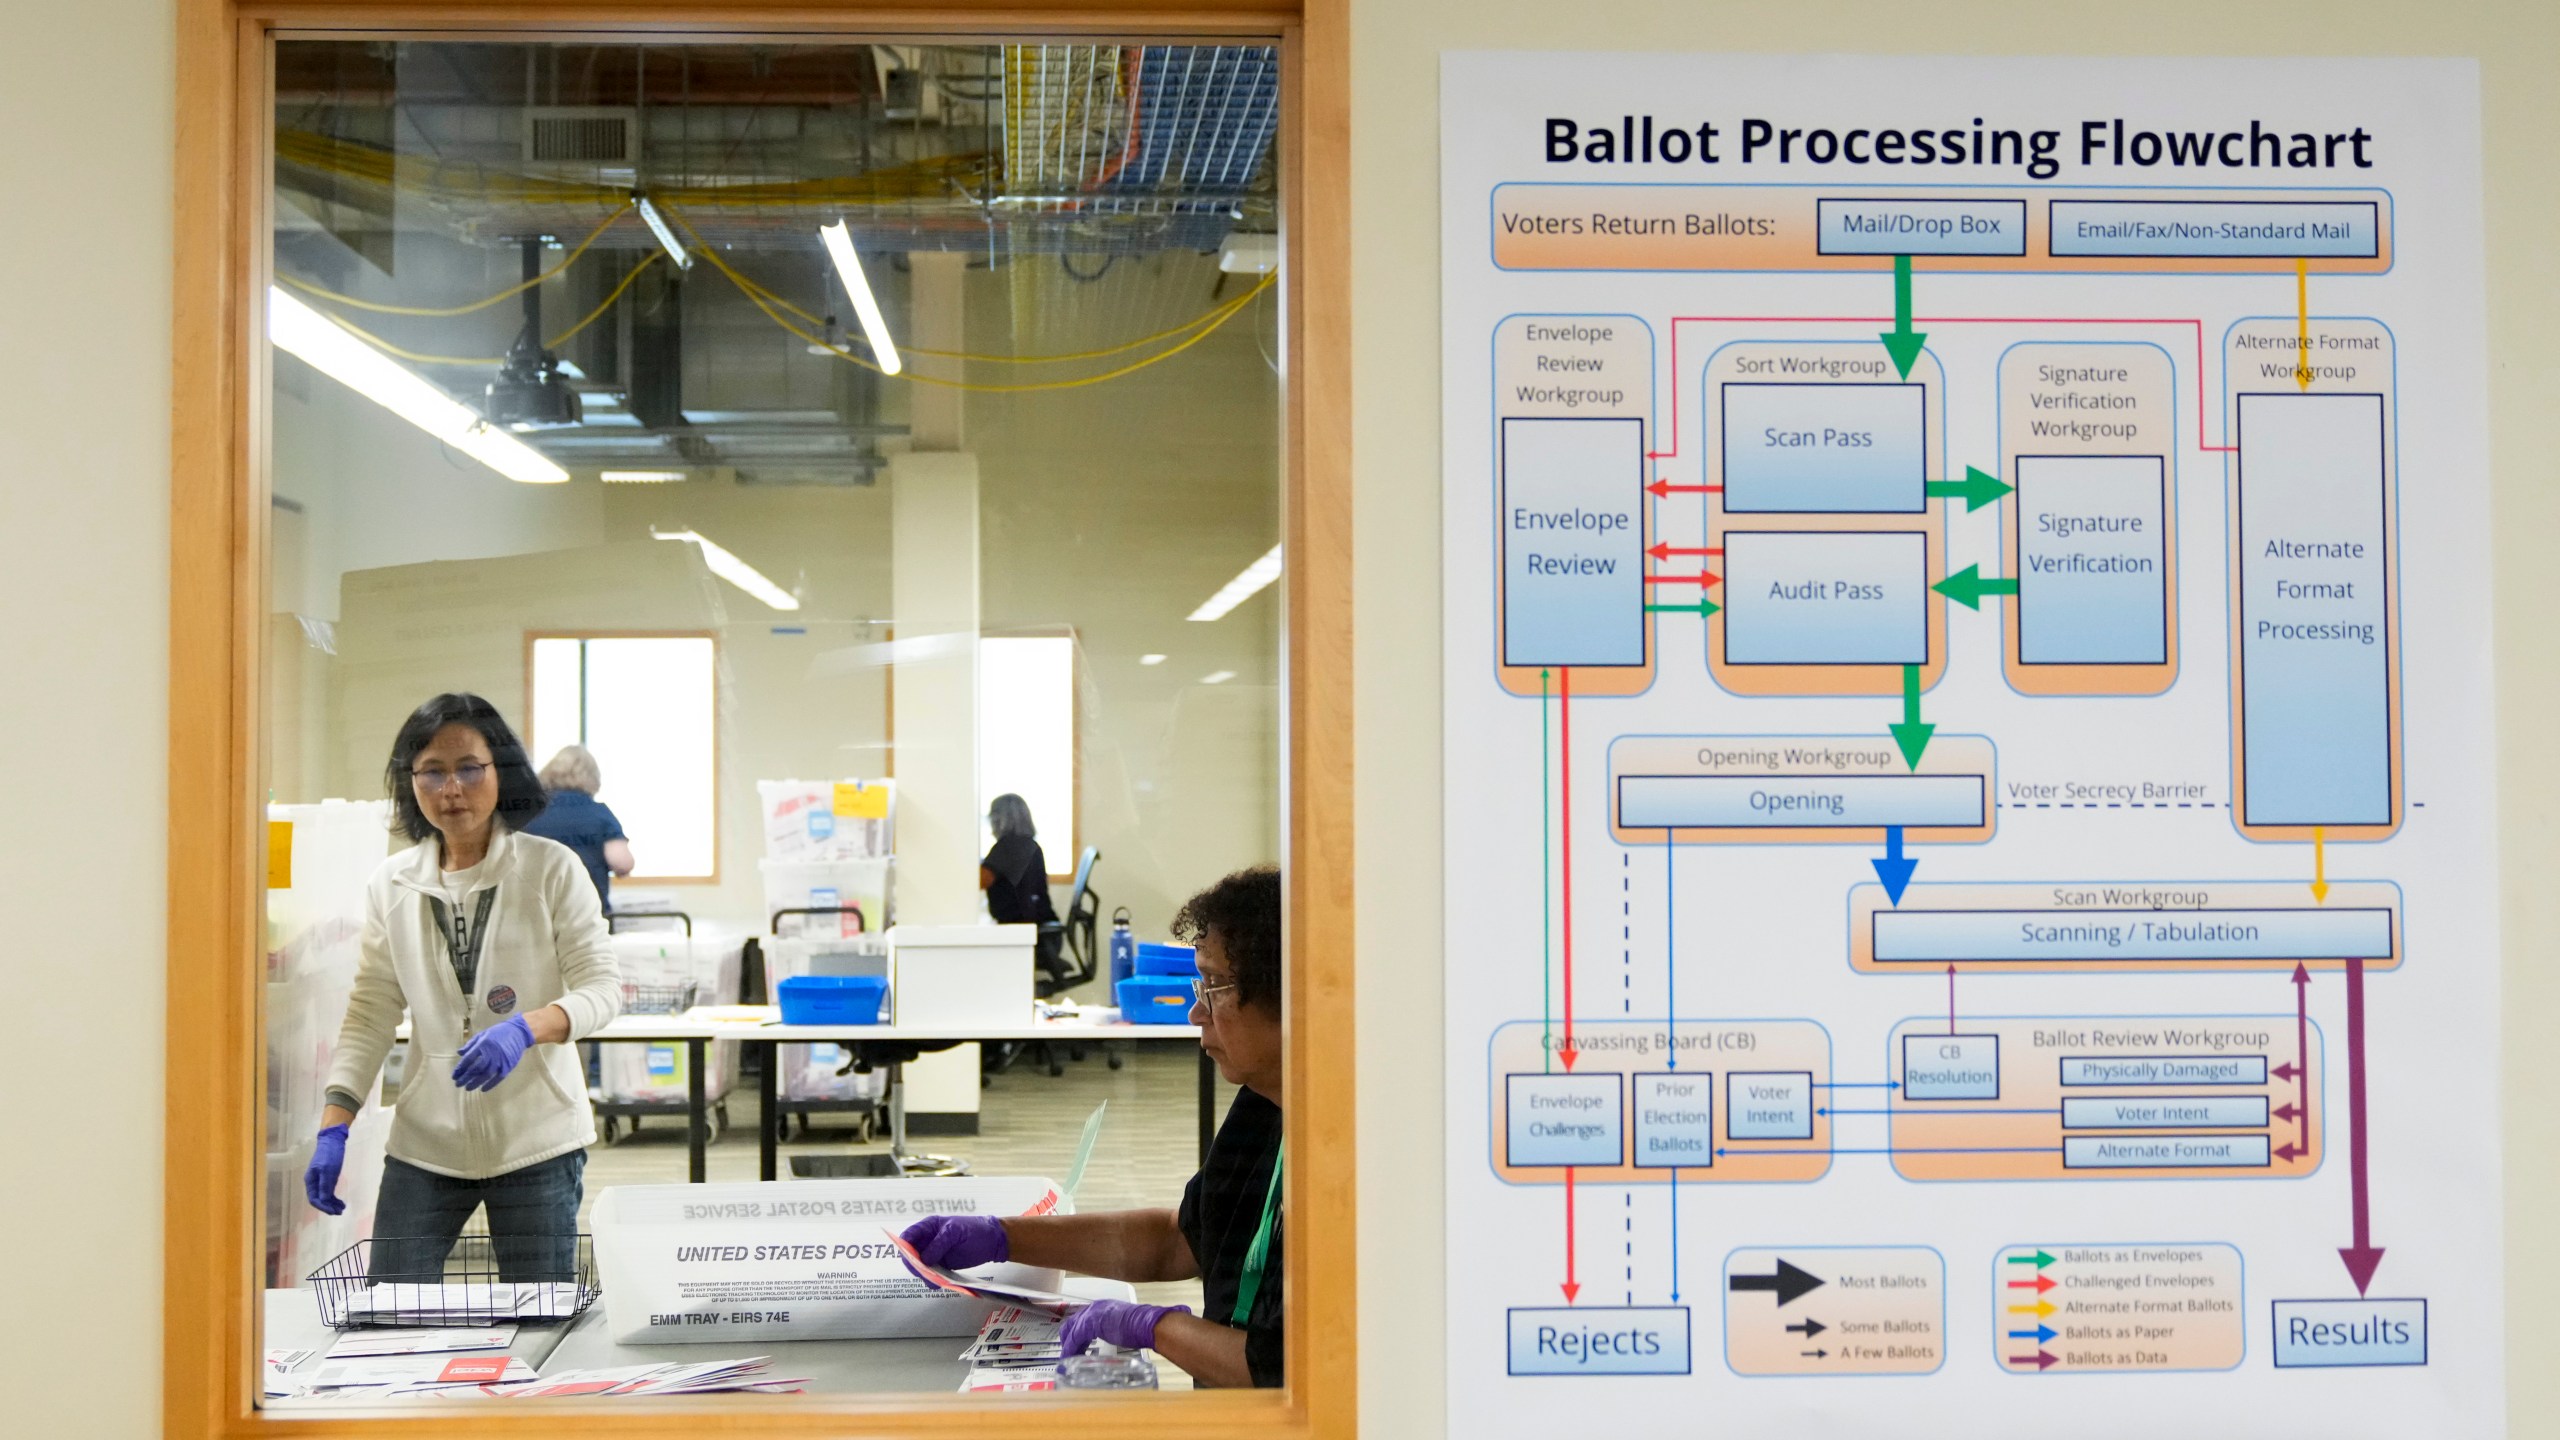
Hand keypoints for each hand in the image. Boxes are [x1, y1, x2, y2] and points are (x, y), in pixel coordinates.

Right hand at [304, 1124, 348, 1214]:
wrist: (333, 1141)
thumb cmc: (329, 1155)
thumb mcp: (327, 1170)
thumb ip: (325, 1185)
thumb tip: (323, 1200)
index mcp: (310, 1181)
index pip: (314, 1199)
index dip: (322, 1207)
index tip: (332, 1211)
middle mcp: (314, 1182)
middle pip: (319, 1199)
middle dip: (328, 1207)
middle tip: (340, 1212)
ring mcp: (321, 1180)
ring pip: (325, 1197)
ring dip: (332, 1204)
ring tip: (342, 1209)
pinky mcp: (328, 1178)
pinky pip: (329, 1191)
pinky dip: (334, 1198)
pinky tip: (341, 1202)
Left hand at [452, 1015, 534, 1090]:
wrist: (518, 1032)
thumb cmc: (498, 1033)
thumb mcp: (482, 1034)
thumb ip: (471, 1044)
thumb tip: (459, 1053)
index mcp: (483, 1045)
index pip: (468, 1059)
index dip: (460, 1068)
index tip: (454, 1076)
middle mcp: (491, 1053)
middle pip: (476, 1069)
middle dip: (465, 1078)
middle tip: (458, 1084)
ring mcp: (500, 1060)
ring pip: (486, 1075)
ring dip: (475, 1083)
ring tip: (468, 1088)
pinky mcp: (508, 1066)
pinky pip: (498, 1078)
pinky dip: (490, 1085)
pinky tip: (483, 1089)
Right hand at [898, 1214, 1008, 1274]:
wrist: (993, 1241)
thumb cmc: (974, 1229)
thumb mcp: (955, 1232)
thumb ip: (938, 1244)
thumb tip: (924, 1260)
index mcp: (928, 1227)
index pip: (909, 1236)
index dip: (904, 1245)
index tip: (908, 1256)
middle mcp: (928, 1241)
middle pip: (910, 1255)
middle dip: (913, 1264)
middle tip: (922, 1271)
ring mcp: (934, 1254)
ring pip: (919, 1267)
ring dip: (923, 1274)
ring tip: (933, 1279)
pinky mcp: (942, 1266)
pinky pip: (931, 1275)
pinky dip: (932, 1280)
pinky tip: (938, 1283)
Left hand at [1060, 1299, 1189, 1355]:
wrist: (1148, 1324)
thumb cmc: (1141, 1327)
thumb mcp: (1122, 1326)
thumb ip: (1113, 1330)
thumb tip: (1115, 1338)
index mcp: (1102, 1307)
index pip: (1081, 1319)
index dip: (1075, 1332)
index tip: (1073, 1344)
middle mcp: (1094, 1308)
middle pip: (1072, 1323)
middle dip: (1067, 1339)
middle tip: (1066, 1353)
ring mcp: (1092, 1314)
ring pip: (1071, 1331)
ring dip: (1068, 1346)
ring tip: (1067, 1359)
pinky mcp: (1091, 1324)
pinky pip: (1075, 1338)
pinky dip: (1070, 1349)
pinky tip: (1070, 1357)